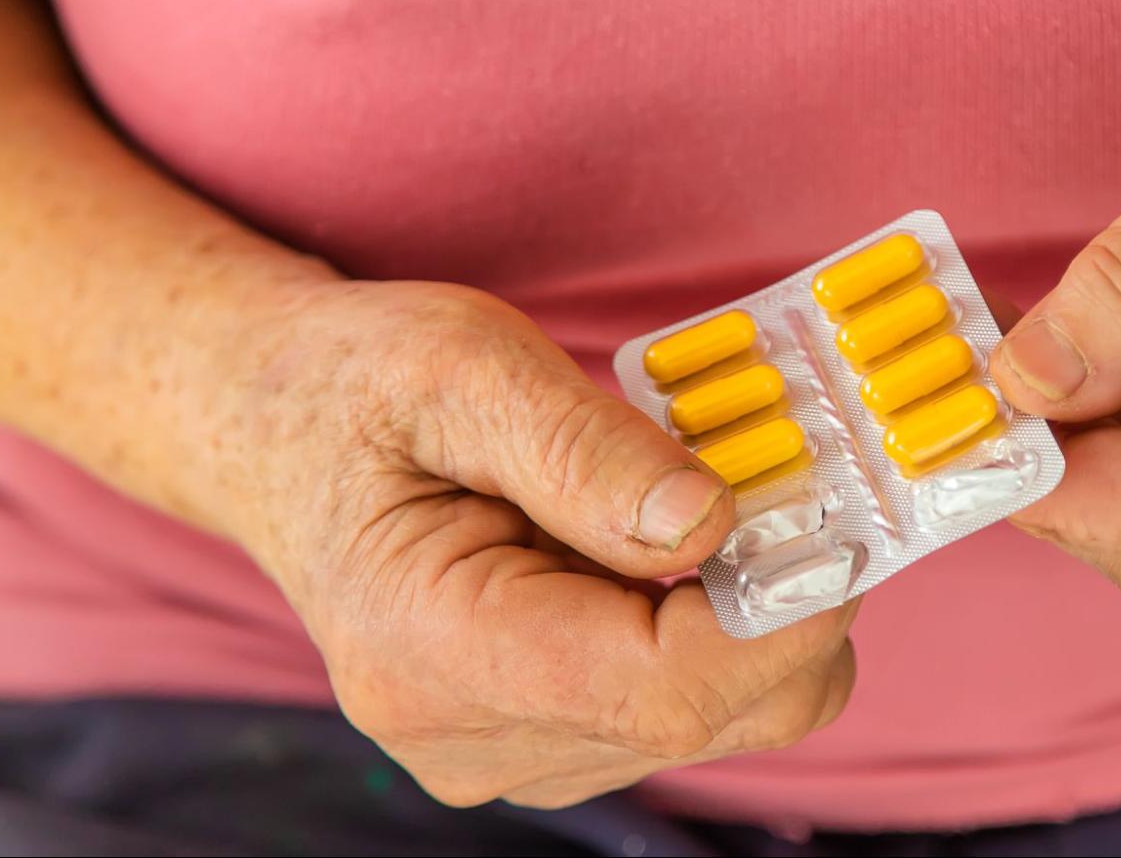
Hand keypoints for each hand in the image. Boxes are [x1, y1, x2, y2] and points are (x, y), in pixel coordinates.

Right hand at [197, 280, 855, 807]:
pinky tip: (679, 544)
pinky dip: (721, 625)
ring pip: (718, 719)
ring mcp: (506, 756)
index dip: (784, 612)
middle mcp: (469, 739)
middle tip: (811, 481)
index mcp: (434, 652)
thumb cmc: (359, 384)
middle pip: (710, 717)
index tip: (845, 513)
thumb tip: (712, 523)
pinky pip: (686, 705)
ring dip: (760, 611)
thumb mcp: (462, 365)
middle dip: (795, 603)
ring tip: (721, 498)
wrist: (276, 430)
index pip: (664, 687)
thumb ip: (586, 451)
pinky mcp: (543, 740)